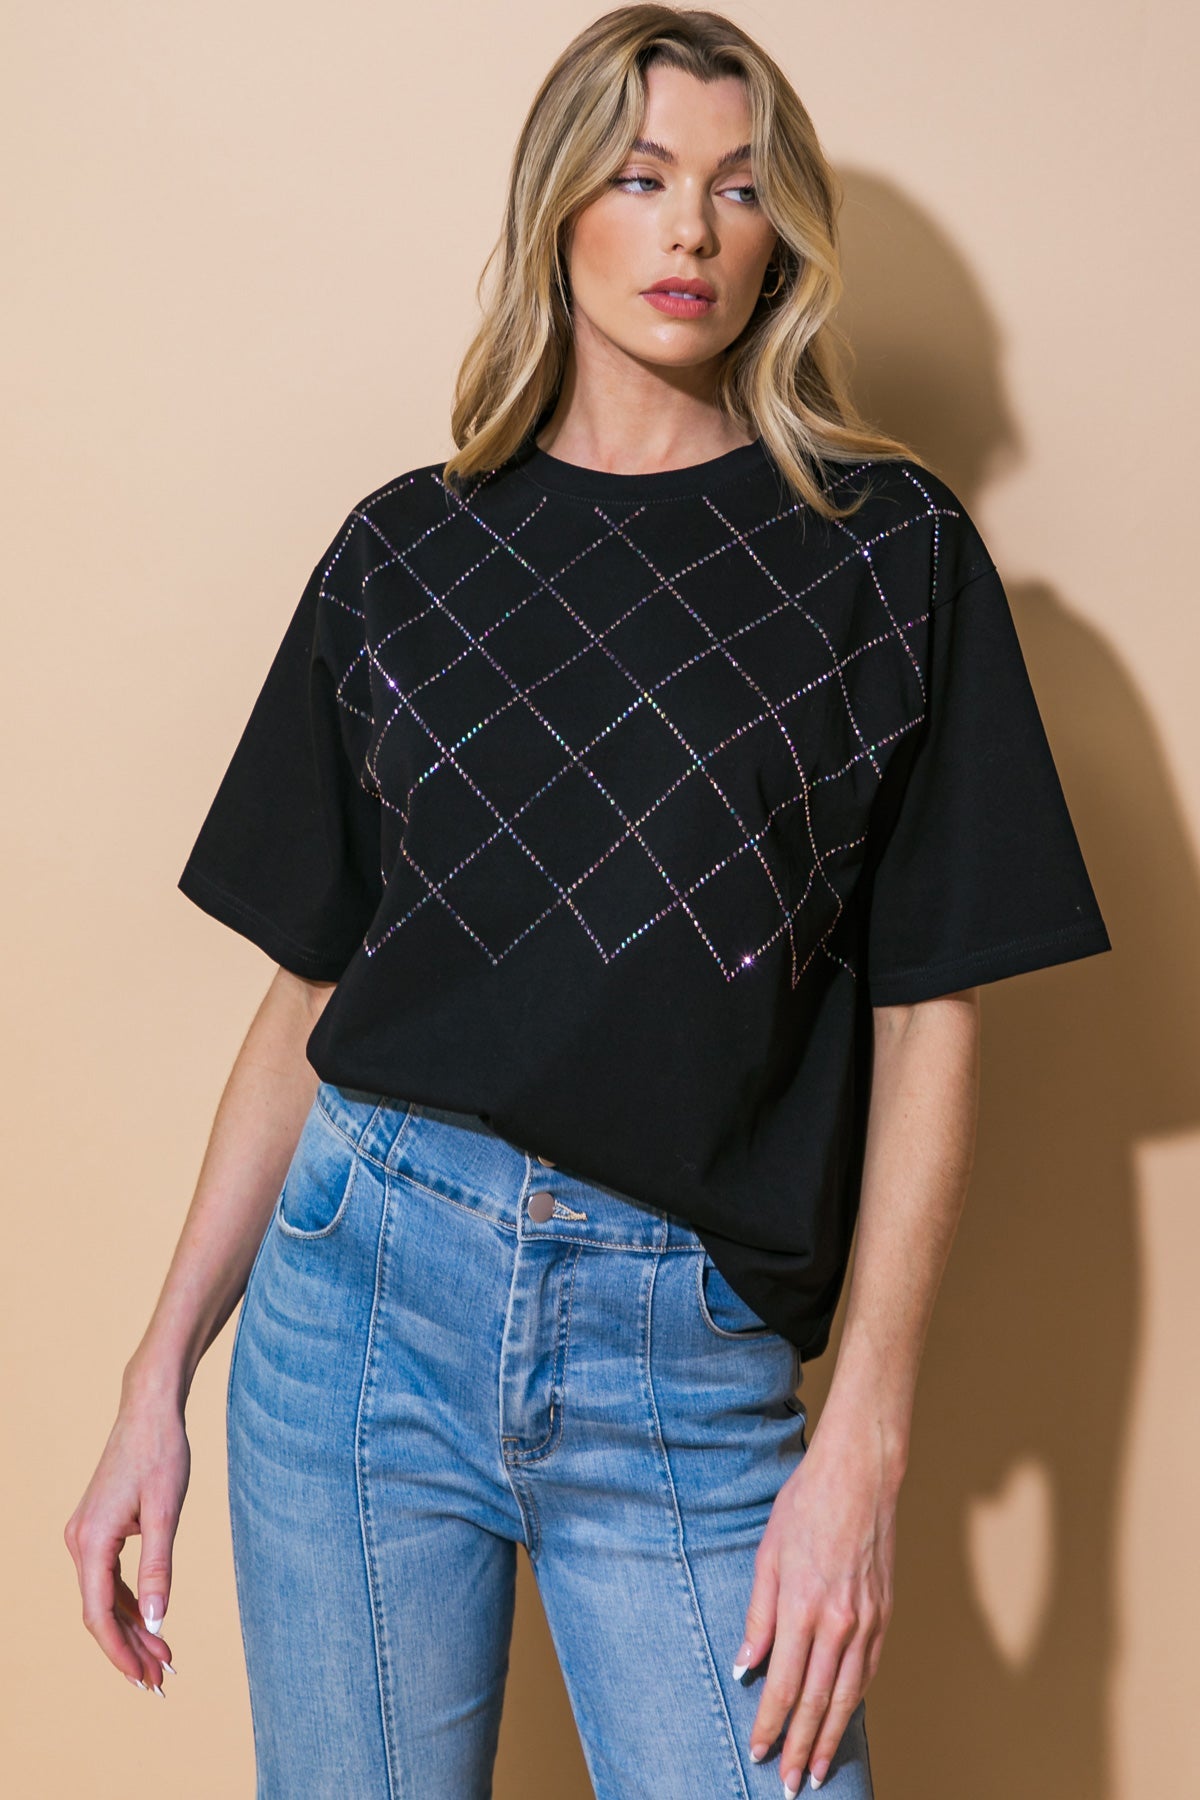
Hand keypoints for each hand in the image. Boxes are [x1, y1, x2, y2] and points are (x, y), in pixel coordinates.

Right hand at [63, 1382, 189, 1694]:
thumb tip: (157, 1622)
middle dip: (130, 1648)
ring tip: (163, 1659)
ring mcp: (86, 1536)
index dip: (119, 1652)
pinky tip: (151, 1624)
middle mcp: (79, 1542)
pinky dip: (131, 1603)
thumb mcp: (166, 1511)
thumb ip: (159, 1568)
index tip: (143, 1679)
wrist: (150, 1410)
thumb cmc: (161, 1454)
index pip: (98, 1614)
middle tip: (160, 1682)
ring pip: (106, 1598)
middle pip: (101, 1611)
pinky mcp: (100, 1529)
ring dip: (132, 1629)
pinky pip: (110, 1578)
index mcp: (90, 1541)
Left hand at [736, 1413, 897, 1791]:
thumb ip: (758, 1614)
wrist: (860, 1476)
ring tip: (819, 1768)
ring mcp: (866, 1620)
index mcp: (802, 1606)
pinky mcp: (885, 1613)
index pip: (782, 1684)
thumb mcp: (767, 1553)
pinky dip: (856, 1701)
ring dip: (831, 1736)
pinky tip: (845, 1719)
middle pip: (816, 1701)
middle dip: (801, 1746)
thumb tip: (747, 1664)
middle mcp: (837, 1622)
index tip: (760, 1752)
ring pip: (847, 1695)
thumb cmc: (805, 1505)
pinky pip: (869, 1669)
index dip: (770, 1724)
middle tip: (792, 1783)